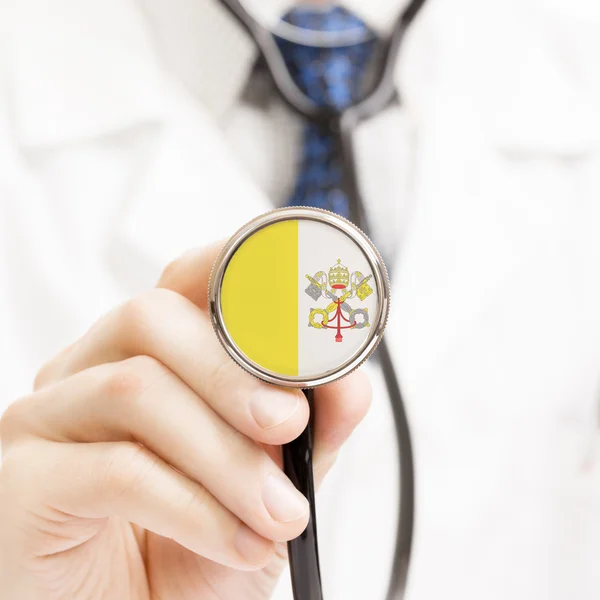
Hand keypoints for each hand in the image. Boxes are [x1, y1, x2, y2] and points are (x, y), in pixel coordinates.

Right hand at [0, 243, 371, 599]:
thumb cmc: (195, 547)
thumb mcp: (272, 482)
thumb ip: (312, 428)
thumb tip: (350, 381)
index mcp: (148, 354)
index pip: (186, 280)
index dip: (240, 273)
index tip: (301, 304)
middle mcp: (89, 369)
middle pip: (151, 317)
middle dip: (235, 372)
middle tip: (289, 424)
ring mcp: (47, 419)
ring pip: (136, 389)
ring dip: (227, 456)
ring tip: (278, 513)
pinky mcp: (23, 481)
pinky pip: (114, 469)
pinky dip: (194, 507)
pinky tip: (235, 542)